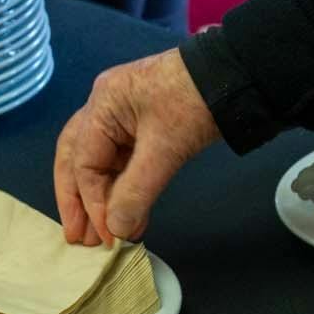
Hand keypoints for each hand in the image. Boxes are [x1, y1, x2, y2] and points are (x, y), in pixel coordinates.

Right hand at [54, 48, 220, 245]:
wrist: (238, 75)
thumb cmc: (196, 103)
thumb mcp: (165, 149)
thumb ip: (136, 192)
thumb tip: (115, 231)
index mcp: (102, 104)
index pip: (83, 163)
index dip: (91, 203)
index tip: (106, 235)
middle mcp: (104, 107)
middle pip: (76, 159)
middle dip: (77, 200)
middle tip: (77, 238)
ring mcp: (123, 115)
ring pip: (99, 162)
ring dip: (100, 199)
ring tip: (103, 235)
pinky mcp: (143, 125)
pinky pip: (123, 162)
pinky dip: (124, 190)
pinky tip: (129, 216)